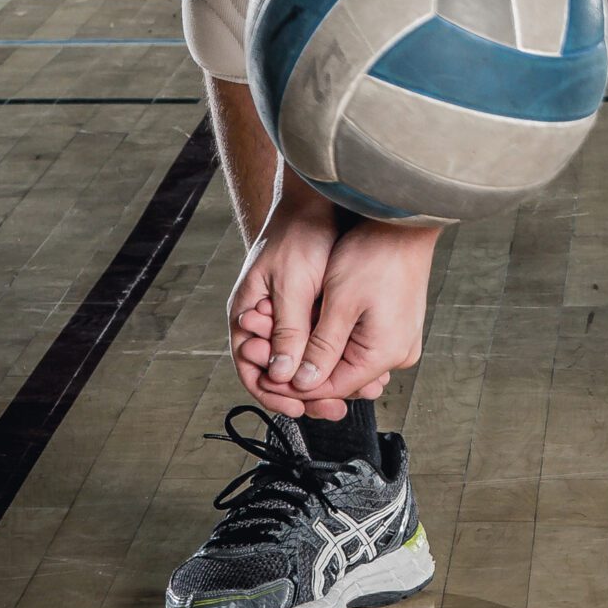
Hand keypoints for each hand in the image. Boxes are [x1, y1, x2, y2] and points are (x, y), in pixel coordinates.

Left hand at [226, 188, 437, 418]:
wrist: (405, 224)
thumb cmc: (375, 255)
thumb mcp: (340, 303)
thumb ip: (320, 349)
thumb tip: (301, 383)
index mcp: (385, 354)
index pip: (332, 388)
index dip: (294, 386)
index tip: (265, 376)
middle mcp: (398, 354)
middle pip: (340, 377)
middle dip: (301, 366)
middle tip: (266, 352)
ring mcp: (400, 340)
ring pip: (347, 360)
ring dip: (314, 351)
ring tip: (281, 336)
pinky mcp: (397, 327)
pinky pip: (360, 344)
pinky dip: (332, 338)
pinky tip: (310, 325)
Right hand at [229, 184, 344, 418]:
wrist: (320, 199)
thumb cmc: (301, 234)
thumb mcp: (294, 284)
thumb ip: (289, 329)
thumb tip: (283, 376)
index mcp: (246, 314)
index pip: (253, 370)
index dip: (277, 394)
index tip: (304, 408)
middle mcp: (264, 319)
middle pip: (281, 371)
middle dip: (309, 392)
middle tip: (339, 408)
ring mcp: (288, 314)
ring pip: (303, 361)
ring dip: (327, 378)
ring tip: (357, 392)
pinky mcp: (311, 307)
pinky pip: (320, 343)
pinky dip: (337, 357)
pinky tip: (361, 366)